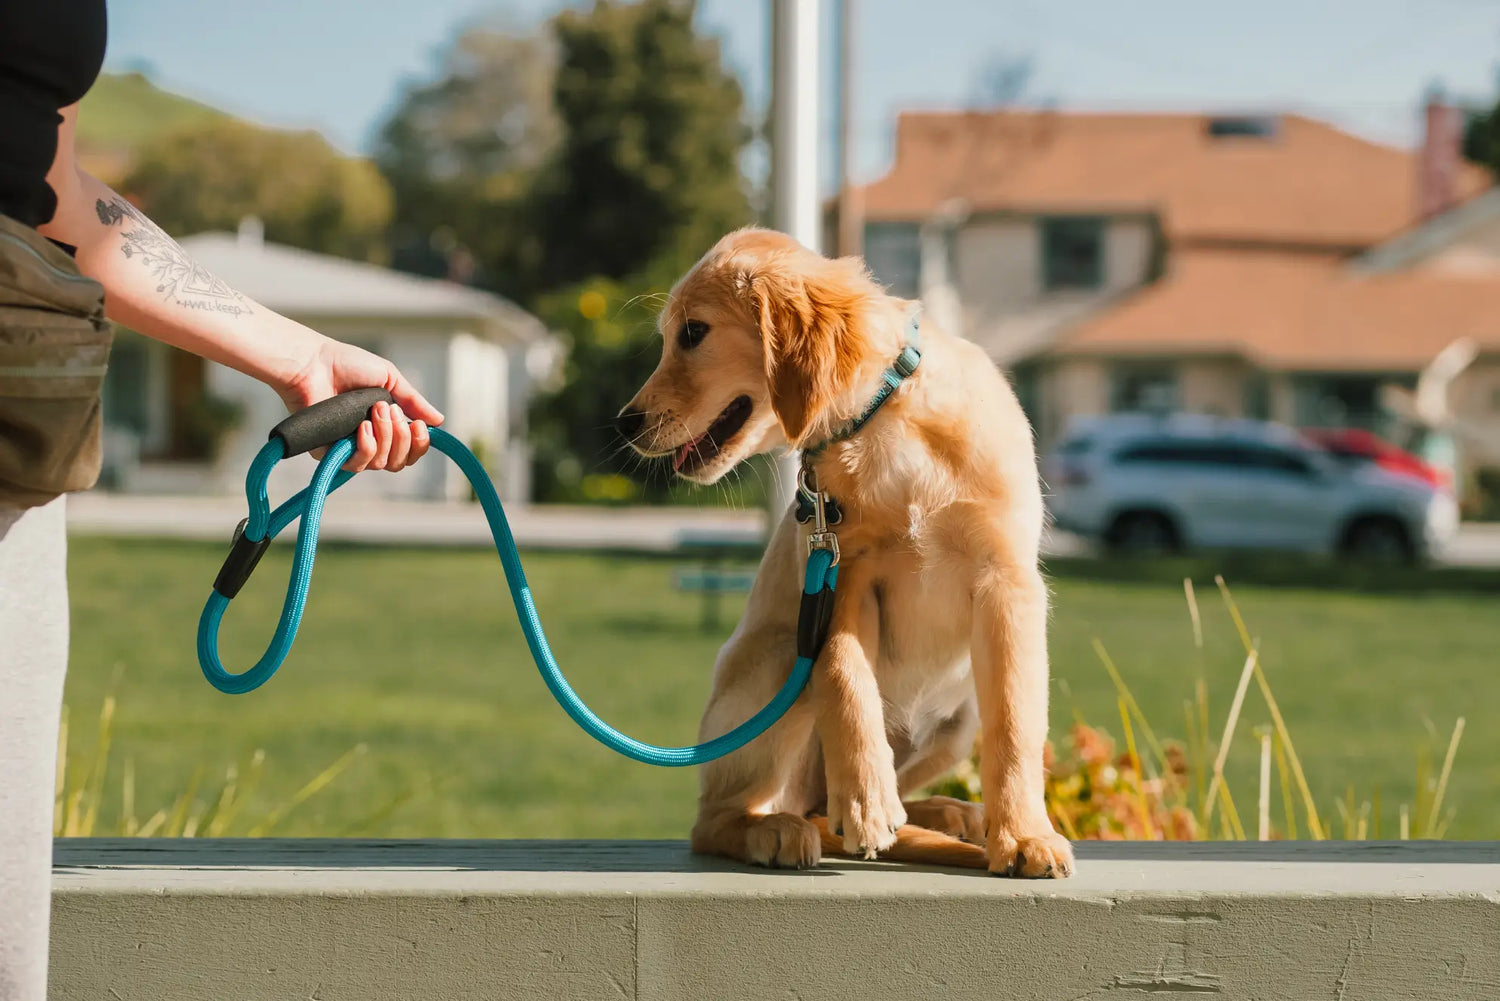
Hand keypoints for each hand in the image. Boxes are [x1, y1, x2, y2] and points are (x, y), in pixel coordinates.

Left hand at [275, 336, 444, 472]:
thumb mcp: (390, 379)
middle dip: (401, 437)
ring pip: (381, 463)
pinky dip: (366, 447)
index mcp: (384, 427)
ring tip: (375, 411)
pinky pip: (358, 465)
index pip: (409, 451)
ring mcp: (349, 449)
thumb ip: (413, 402)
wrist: (314, 362)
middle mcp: (369, 441)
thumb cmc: (347, 365)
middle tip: (388, 410)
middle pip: (399, 462)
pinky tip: (363, 428)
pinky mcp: (330, 454)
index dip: (419, 444)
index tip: (418, 425)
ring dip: (385, 437)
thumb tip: (439, 421)